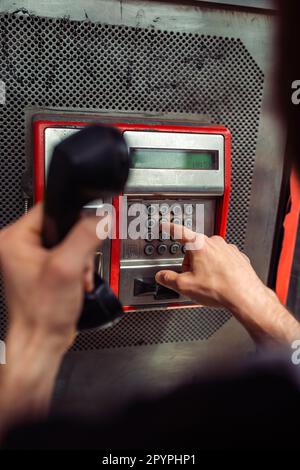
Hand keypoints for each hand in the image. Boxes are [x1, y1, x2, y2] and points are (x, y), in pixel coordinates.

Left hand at [0, 204, 105, 433]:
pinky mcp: (43, 270)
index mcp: (15, 239)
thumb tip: (101, 218)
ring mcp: (32, 260)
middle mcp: (20, 247)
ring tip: (79, 276)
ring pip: (69, 243)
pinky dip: (78, 268)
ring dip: (81, 260)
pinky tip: (78, 281)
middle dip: (80, 246)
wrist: (43, 341)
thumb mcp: (67, 267)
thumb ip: (85, 237)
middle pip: (63, 227)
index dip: (72, 218)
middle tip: (79, 264)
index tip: (83, 231)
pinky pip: (68, 257)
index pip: (50, 209)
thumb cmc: (41, 312)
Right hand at [155, 223, 299, 343]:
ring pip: (208, 255)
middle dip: (190, 263)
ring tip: (209, 283)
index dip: (170, 229)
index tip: (165, 225)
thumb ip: (168, 279)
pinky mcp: (237, 257)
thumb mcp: (185, 286)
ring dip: (205, 266)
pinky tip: (219, 282)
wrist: (245, 297)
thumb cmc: (220, 289)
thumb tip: (162, 276)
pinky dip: (218, 269)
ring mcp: (228, 249)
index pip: (180, 232)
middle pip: (194, 249)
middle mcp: (215, 243)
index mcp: (199, 245)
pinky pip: (222, 260)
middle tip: (192, 278)